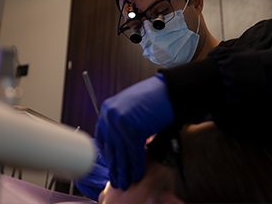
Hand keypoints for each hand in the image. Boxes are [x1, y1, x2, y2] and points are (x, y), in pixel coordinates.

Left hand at [95, 73, 173, 189]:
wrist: (169, 91)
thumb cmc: (153, 99)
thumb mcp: (130, 109)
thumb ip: (122, 125)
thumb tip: (120, 146)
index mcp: (107, 110)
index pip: (102, 138)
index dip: (108, 155)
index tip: (112, 165)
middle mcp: (110, 116)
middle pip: (111, 148)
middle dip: (115, 166)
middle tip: (117, 180)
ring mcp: (120, 123)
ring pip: (122, 154)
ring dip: (125, 171)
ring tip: (127, 182)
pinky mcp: (133, 130)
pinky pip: (134, 154)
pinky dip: (137, 166)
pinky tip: (138, 174)